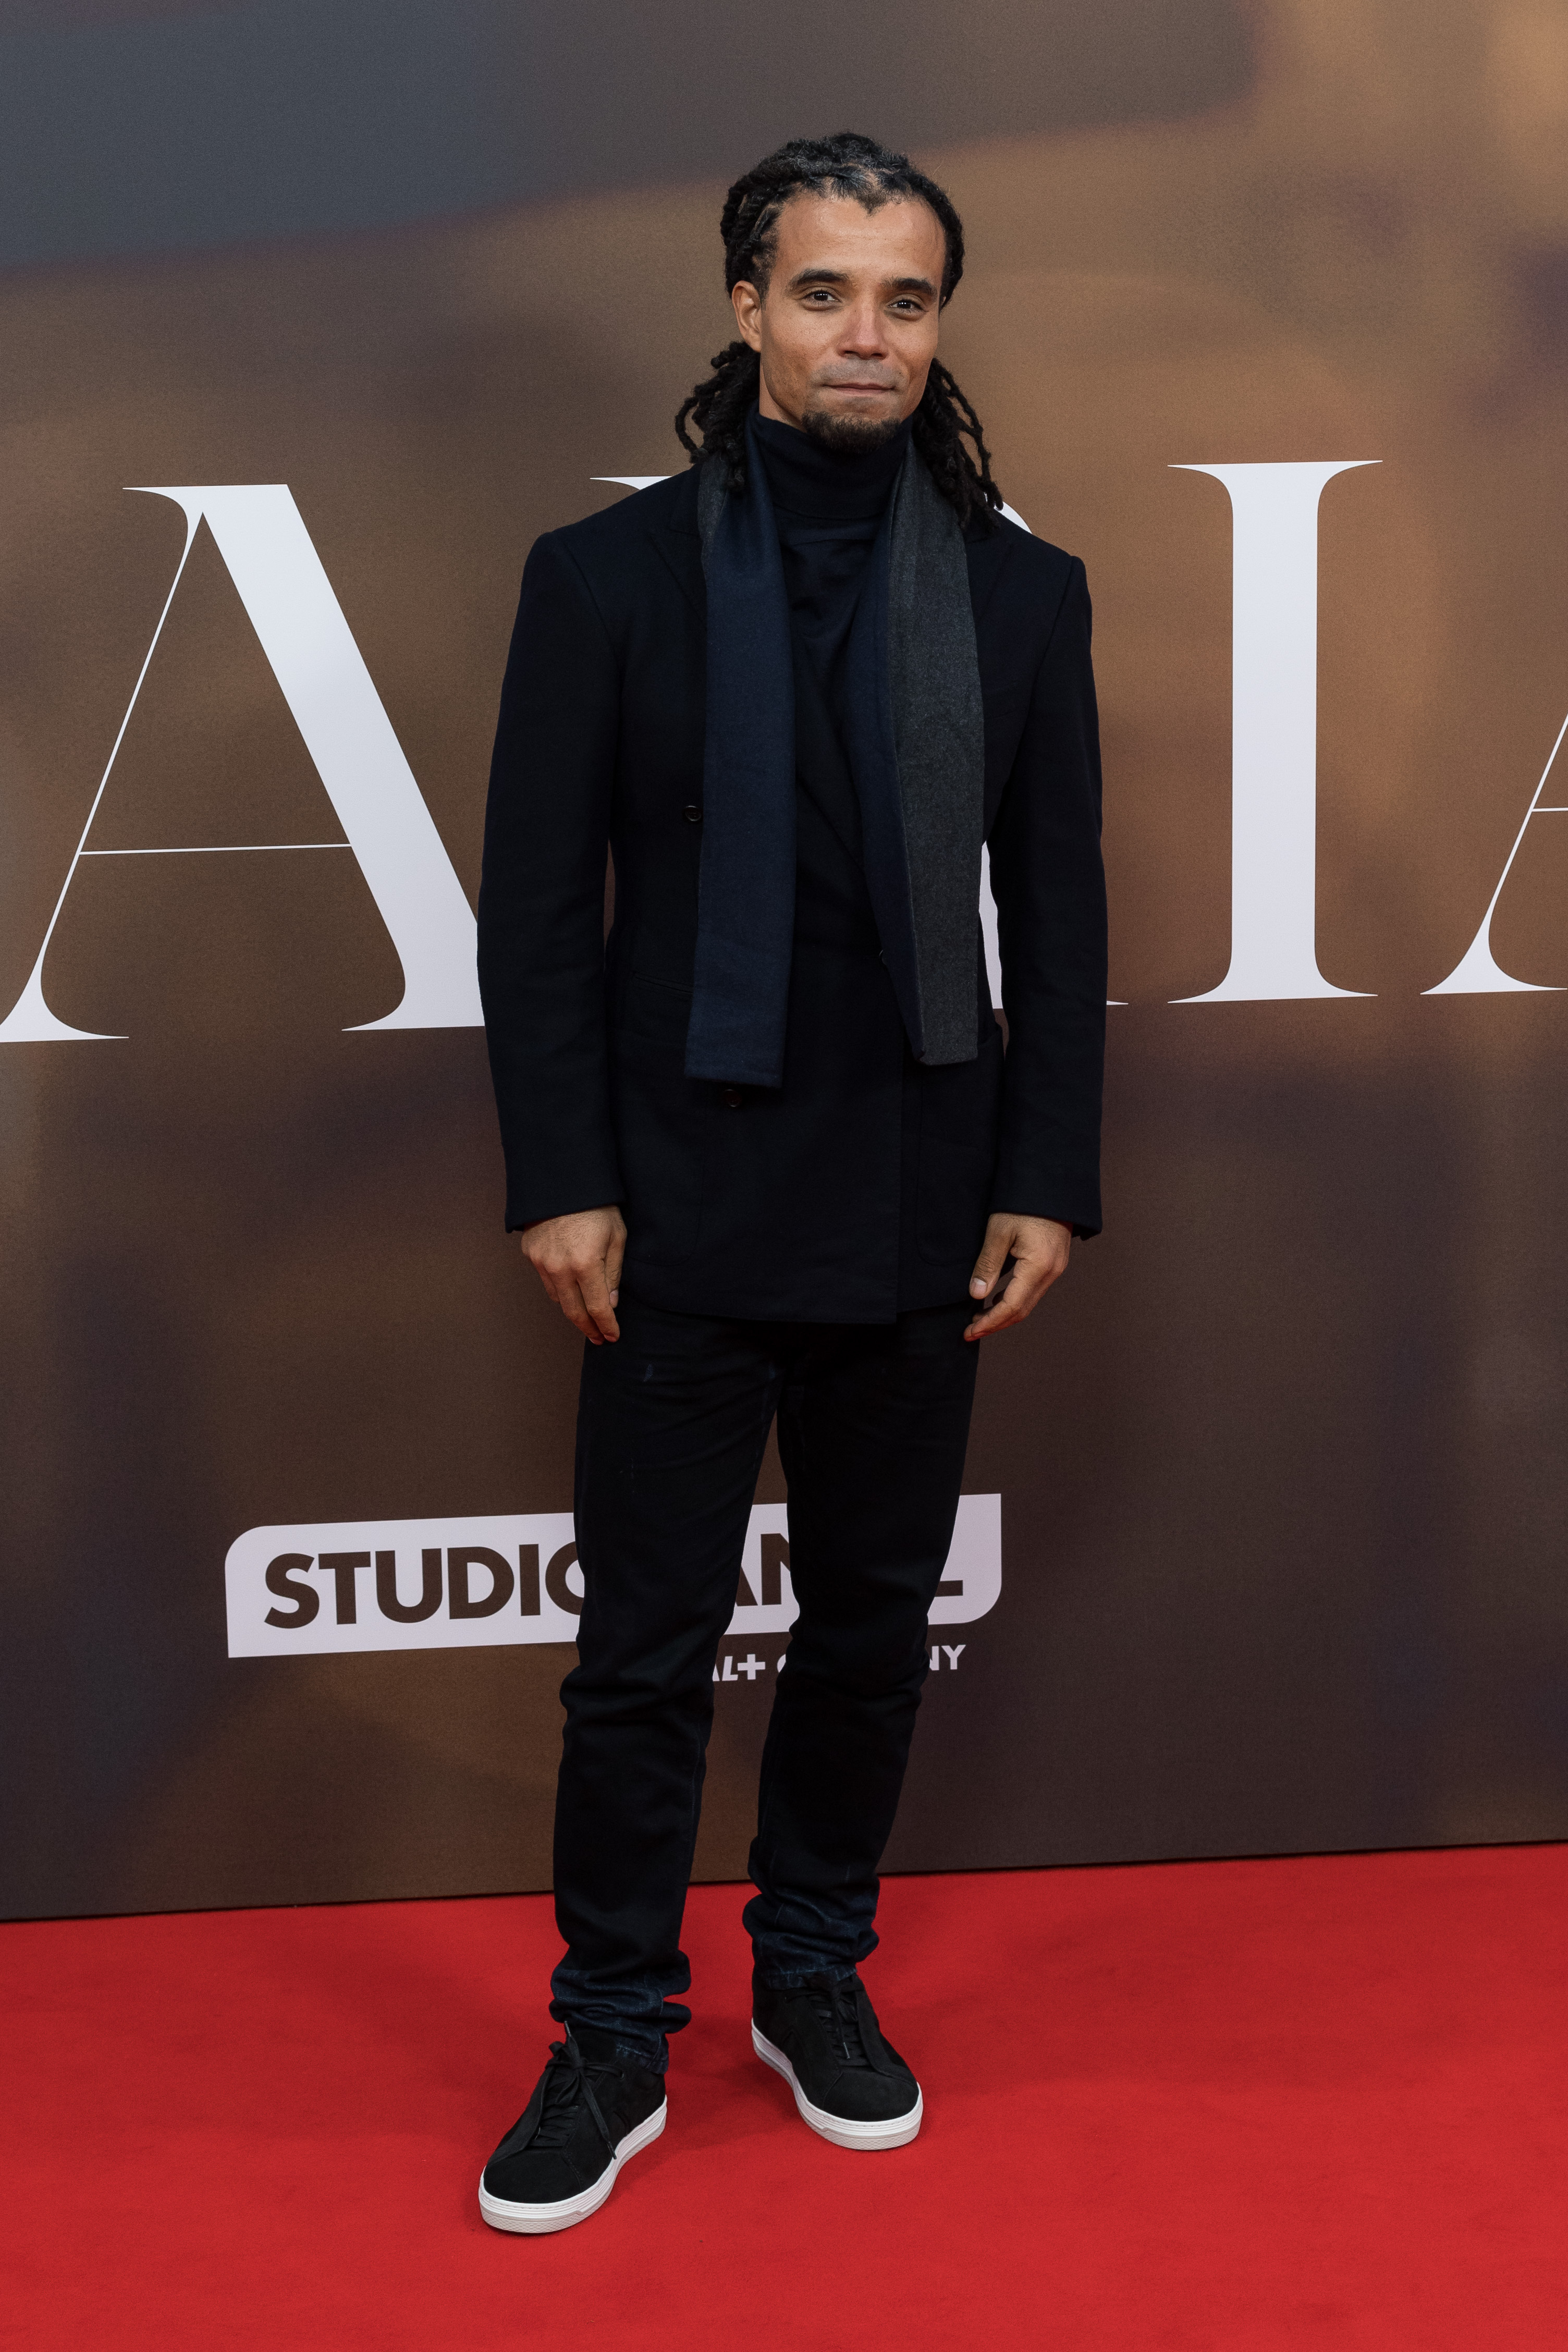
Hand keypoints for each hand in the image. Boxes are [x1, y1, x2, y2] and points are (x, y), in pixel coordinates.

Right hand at [520, 1205, 625, 1343]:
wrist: (562, 1180)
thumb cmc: (596, 1205)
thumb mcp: (617, 1236)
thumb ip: (614, 1273)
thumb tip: (610, 1303)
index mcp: (585, 1264)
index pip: (598, 1308)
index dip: (606, 1326)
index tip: (613, 1336)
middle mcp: (560, 1268)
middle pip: (574, 1312)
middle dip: (588, 1328)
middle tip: (598, 1338)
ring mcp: (541, 1262)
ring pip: (558, 1298)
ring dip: (573, 1311)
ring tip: (586, 1318)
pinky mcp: (530, 1254)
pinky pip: (547, 1280)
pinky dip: (560, 1289)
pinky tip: (571, 1291)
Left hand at [964, 1212, 1070, 1340]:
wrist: (1050, 1183)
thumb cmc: (1023, 1202)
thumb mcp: (999, 1231)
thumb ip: (988, 1265)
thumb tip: (976, 1295)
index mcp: (1039, 1266)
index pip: (1011, 1306)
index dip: (989, 1322)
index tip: (969, 1331)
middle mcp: (1051, 1272)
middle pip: (1022, 1310)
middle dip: (995, 1324)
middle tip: (971, 1331)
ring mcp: (1055, 1268)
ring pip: (1028, 1302)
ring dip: (1004, 1314)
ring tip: (979, 1319)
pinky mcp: (1053, 1262)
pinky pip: (1033, 1290)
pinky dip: (1013, 1300)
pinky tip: (996, 1300)